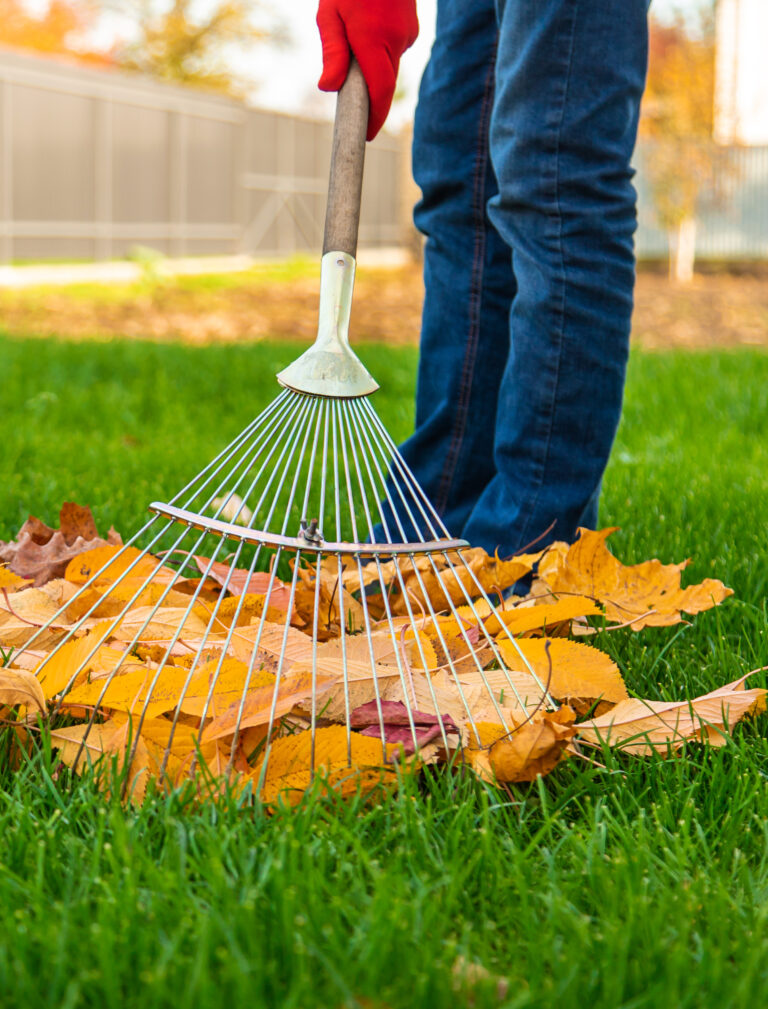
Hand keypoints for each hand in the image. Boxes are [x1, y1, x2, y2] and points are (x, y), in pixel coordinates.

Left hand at [316, 0, 418, 139]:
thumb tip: (329, 87)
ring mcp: (408, 35)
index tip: (367, 135)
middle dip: (369, 93)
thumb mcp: (329, 14)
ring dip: (372, 64)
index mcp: (374, 40)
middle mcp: (396, 41)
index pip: (379, 92)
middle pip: (384, 84)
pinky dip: (380, 49)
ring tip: (355, 35)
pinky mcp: (412, 30)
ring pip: (388, 66)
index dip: (374, 118)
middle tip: (351, 94)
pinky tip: (369, 26)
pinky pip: (393, 50)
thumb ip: (332, 52)